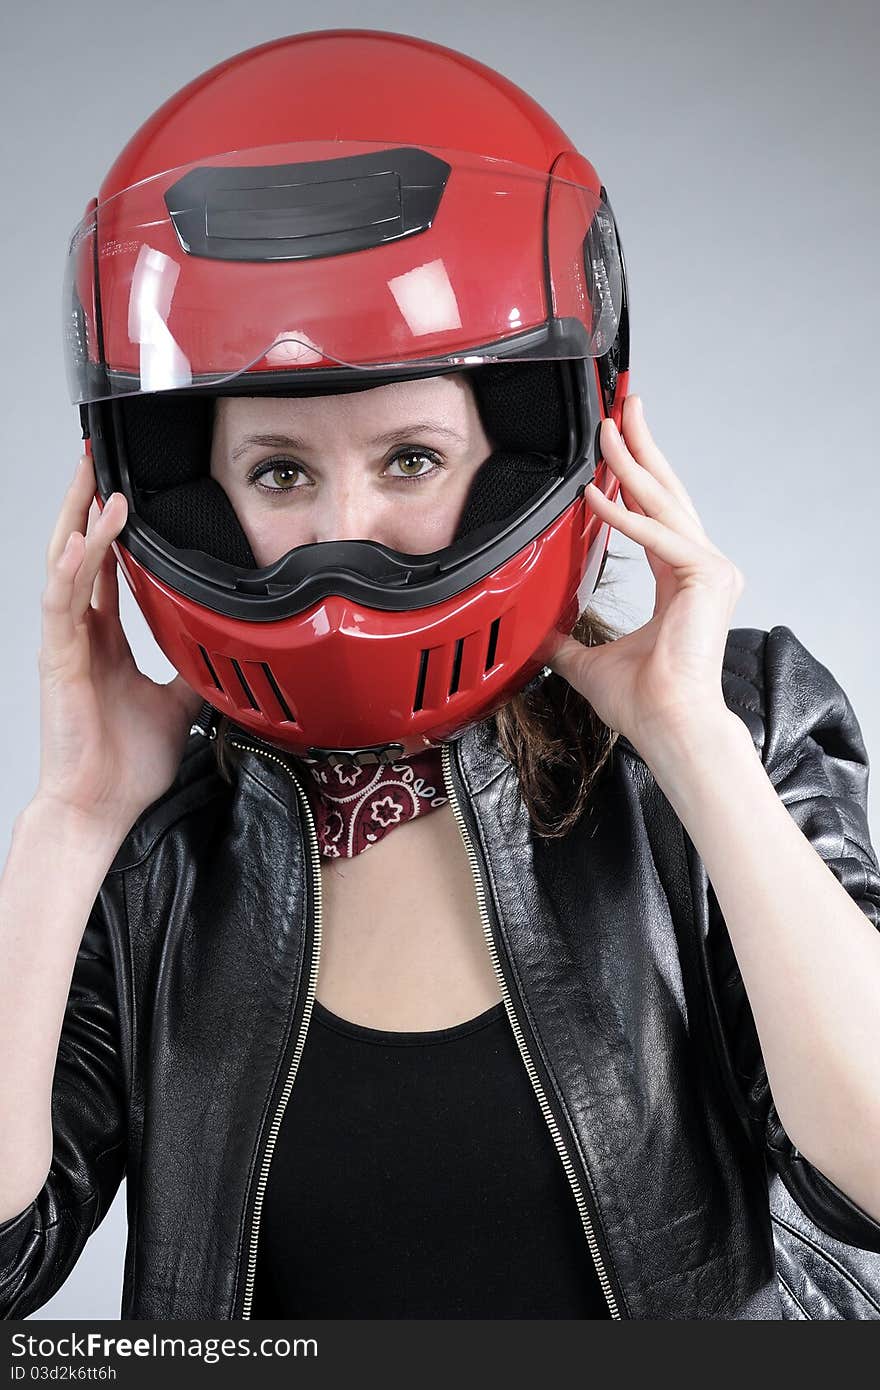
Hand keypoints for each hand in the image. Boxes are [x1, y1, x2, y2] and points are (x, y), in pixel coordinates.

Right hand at [36, 451, 203, 833]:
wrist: (101, 807)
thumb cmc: (126, 764)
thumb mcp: (176, 704)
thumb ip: (192, 670)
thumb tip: (225, 652)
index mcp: (101, 642)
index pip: (101, 570)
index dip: (108, 531)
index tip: (123, 494)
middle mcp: (79, 635)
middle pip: (75, 553)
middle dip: (84, 505)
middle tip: (95, 460)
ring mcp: (65, 643)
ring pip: (65, 563)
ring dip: (80, 519)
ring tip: (95, 479)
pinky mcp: (58, 658)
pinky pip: (63, 599)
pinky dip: (77, 563)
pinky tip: (90, 534)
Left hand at [546, 394, 744, 756]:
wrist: (668, 725)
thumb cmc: (644, 701)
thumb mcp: (590, 662)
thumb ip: (568, 643)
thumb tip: (539, 638)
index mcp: (680, 580)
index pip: (656, 513)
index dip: (635, 476)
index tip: (617, 445)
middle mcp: (700, 568)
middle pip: (666, 492)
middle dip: (642, 446)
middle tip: (625, 406)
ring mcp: (709, 570)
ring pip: (664, 502)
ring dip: (633, 461)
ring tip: (611, 428)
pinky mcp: (706, 578)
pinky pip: (657, 537)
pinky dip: (625, 516)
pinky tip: (594, 495)